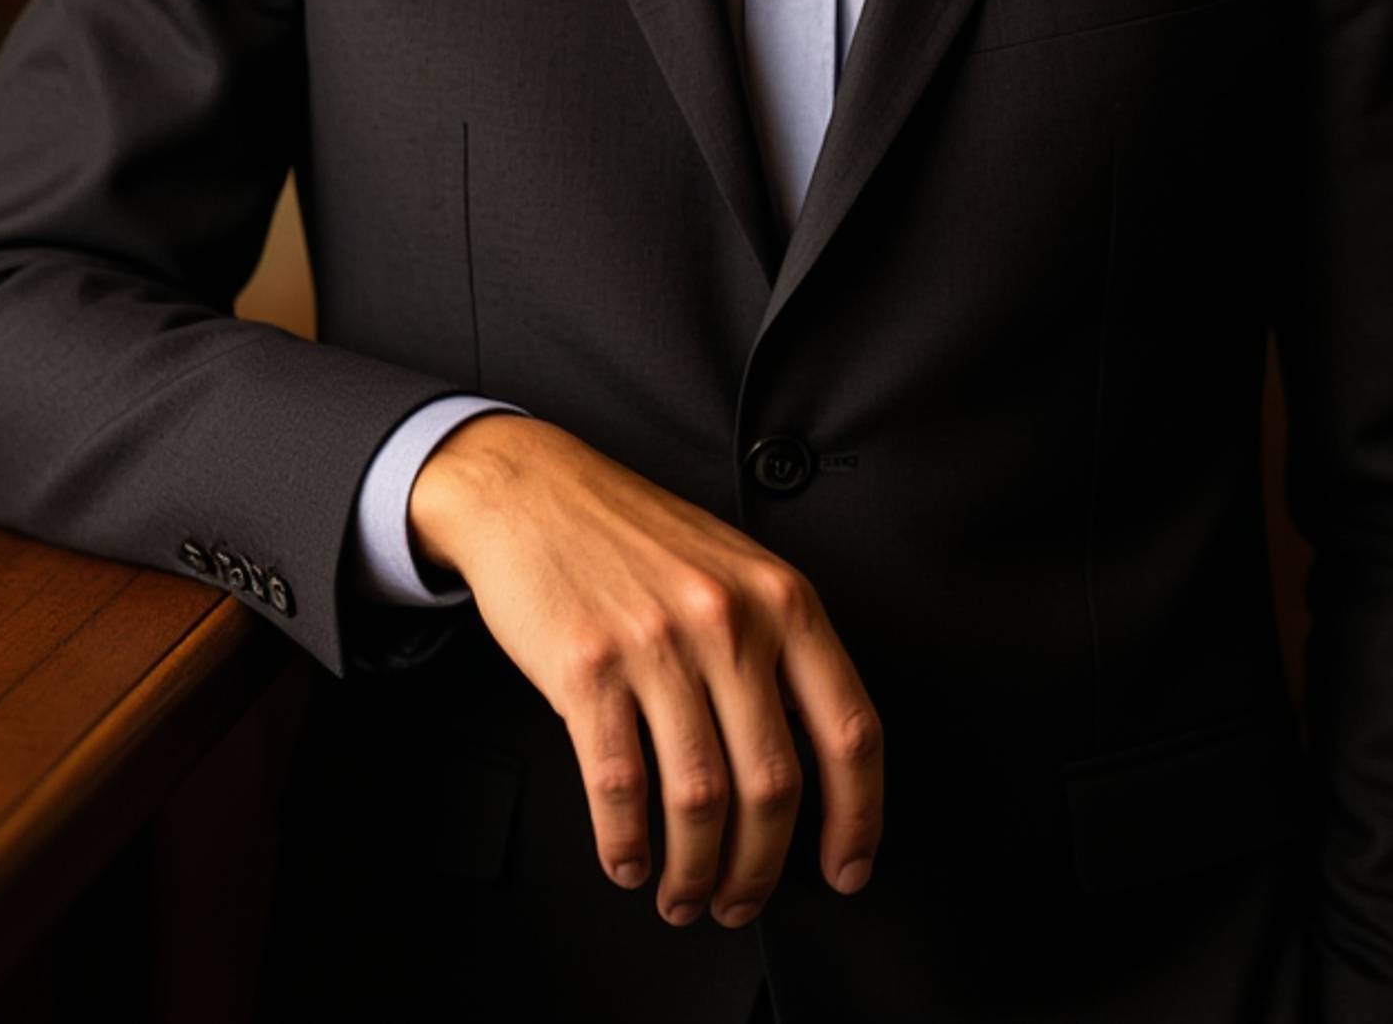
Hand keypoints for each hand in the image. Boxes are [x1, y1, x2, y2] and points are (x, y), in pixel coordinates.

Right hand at [408, 412, 881, 927]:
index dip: (858, 819)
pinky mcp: (587, 669)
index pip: (850, 730)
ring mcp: (657, 645)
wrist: (534, 491)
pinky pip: (619, 786)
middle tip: (740, 902)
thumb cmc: (636, 535)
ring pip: (700, 799)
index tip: (846, 870)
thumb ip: (782, 646)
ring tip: (683, 894)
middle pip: (774, 784)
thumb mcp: (737, 568)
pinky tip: (629, 860)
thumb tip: (816, 765)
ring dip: (694, 872)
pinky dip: (627, 845)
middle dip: (760, 869)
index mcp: (782, 599)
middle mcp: (729, 622)